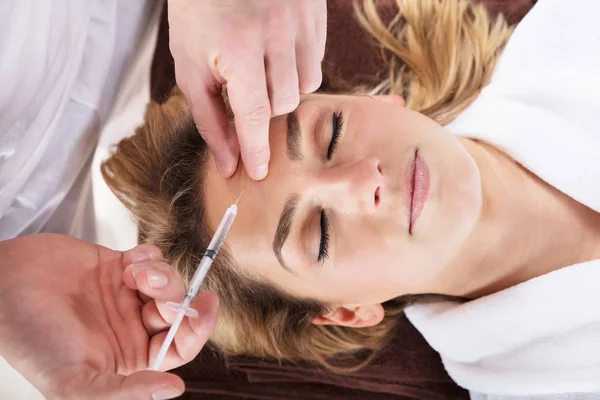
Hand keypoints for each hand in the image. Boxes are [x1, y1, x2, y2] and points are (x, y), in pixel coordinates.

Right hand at [0, 234, 218, 399]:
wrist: (2, 288)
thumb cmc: (29, 340)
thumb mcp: (74, 381)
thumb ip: (126, 390)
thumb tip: (174, 390)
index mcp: (127, 357)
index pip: (179, 346)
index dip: (199, 328)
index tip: (208, 304)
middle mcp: (131, 326)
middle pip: (178, 312)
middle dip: (177, 297)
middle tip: (158, 287)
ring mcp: (125, 294)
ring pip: (168, 282)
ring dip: (162, 275)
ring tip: (137, 273)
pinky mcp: (117, 265)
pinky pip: (151, 257)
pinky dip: (149, 256)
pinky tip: (128, 261)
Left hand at [168, 0, 326, 179]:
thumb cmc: (198, 12)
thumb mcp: (190, 65)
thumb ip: (209, 118)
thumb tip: (229, 163)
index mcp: (238, 46)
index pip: (254, 115)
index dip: (256, 149)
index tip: (259, 173)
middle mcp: (276, 32)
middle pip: (284, 104)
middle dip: (264, 111)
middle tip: (246, 94)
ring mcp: (301, 20)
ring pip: (306, 85)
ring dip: (284, 89)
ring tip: (262, 69)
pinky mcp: (316, 13)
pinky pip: (316, 59)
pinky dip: (297, 66)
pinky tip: (277, 50)